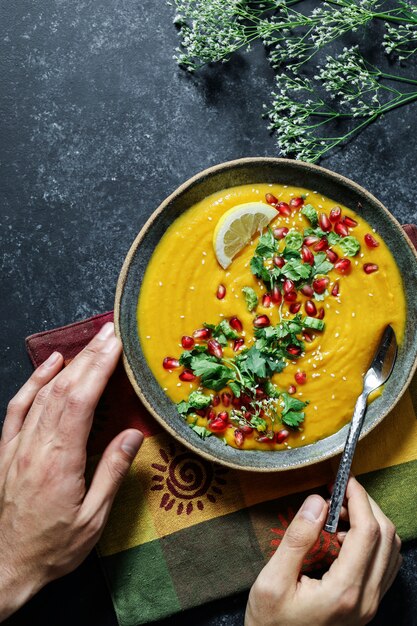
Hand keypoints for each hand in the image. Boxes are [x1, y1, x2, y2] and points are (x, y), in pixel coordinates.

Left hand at [0, 322, 142, 620]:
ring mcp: (17, 444)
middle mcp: (36, 445)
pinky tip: (51, 363)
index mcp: (60, 460)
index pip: (81, 400)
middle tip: (111, 332)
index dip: (99, 367)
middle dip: (90, 355)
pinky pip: (19, 406)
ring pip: (44, 392)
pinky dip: (34, 380)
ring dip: (70, 362)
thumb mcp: (92, 520)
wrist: (4, 567)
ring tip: (91, 341)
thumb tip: (132, 434)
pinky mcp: (6, 449)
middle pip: (65, 388)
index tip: (116, 344)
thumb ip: (112, 473)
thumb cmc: (53, 548)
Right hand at [245, 476, 401, 625]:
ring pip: (391, 551)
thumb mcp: (272, 580)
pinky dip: (373, 542)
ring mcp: (370, 605)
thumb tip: (317, 502)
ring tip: (339, 515)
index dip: (359, 499)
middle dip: (366, 506)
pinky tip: (345, 538)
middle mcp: (365, 600)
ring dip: (371, 523)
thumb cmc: (270, 623)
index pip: (368, 533)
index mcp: (344, 592)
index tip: (345, 480)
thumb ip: (297, 539)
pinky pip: (385, 565)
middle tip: (338, 495)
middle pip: (386, 538)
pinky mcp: (366, 606)